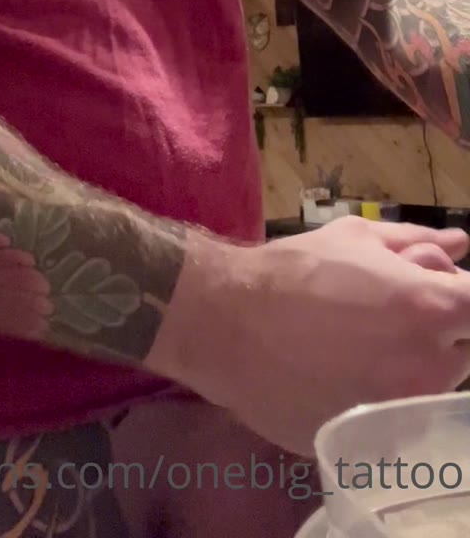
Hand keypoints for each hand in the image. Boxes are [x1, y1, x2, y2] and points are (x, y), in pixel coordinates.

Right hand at [151, 217, 469, 456]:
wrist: (229, 325)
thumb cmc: (294, 270)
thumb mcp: (355, 237)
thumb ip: (415, 242)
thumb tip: (459, 243)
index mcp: (431, 308)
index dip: (461, 298)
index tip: (437, 294)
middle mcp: (429, 365)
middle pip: (462, 349)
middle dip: (438, 328)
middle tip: (386, 310)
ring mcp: (401, 409)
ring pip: (432, 386)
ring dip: (412, 362)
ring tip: (357, 341)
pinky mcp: (373, 439)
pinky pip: (394, 416)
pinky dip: (379, 395)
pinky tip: (339, 372)